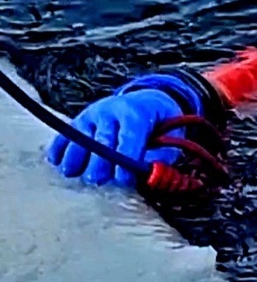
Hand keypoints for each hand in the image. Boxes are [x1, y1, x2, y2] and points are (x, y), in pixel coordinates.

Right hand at [47, 89, 184, 186]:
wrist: (146, 101)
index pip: (130, 137)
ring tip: (73, 173)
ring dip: (76, 157)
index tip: (124, 180)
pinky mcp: (80, 120)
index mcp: (138, 114)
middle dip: (100, 162)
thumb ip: (164, 154)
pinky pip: (66, 133)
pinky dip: (60, 147)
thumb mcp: (173, 133)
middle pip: (103, 139)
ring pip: (80, 136)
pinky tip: (57, 162)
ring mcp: (93, 114)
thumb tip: (150, 174)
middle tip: (97, 179)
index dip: (126, 160)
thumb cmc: (160, 124)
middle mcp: (113, 111)